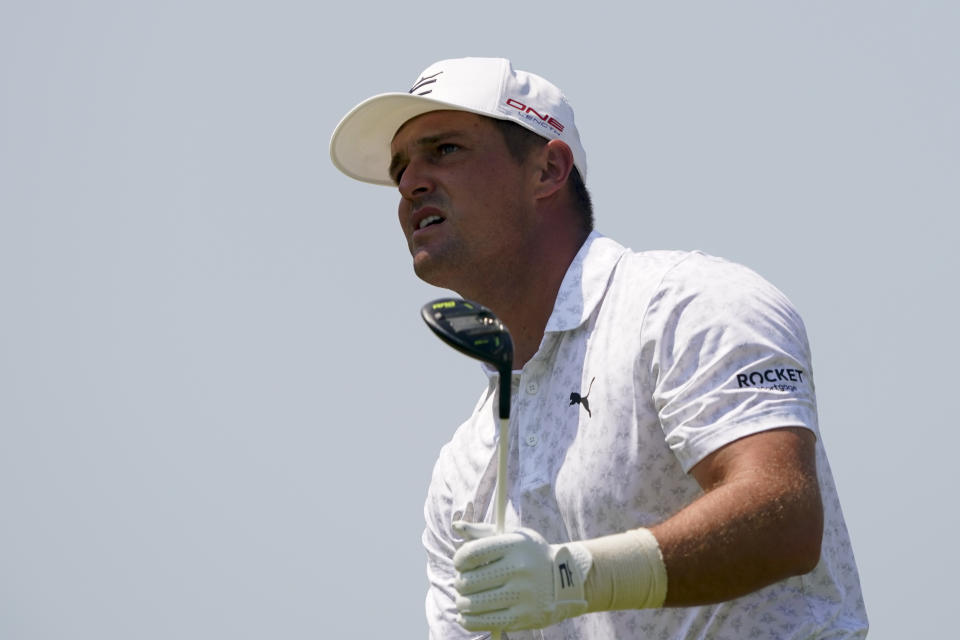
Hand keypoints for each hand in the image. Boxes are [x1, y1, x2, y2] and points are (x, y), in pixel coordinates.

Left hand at [451, 521, 590, 631]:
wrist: (567, 580)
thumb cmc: (532, 555)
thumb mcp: (514, 537)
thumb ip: (483, 532)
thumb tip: (456, 527)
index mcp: (515, 545)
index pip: (471, 553)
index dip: (459, 560)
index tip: (460, 564)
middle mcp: (519, 569)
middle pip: (469, 581)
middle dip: (460, 582)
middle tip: (463, 583)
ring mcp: (522, 595)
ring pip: (473, 604)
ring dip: (462, 602)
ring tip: (464, 599)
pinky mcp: (522, 618)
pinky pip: (484, 622)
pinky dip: (468, 620)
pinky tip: (466, 615)